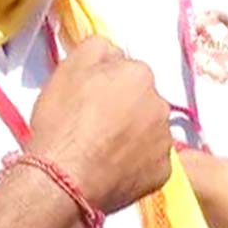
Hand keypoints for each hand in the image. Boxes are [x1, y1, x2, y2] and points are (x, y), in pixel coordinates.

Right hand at [30, 36, 172, 213]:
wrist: (64, 180)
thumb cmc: (63, 122)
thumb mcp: (69, 67)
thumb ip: (97, 47)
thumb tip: (113, 51)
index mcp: (140, 75)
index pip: (126, 72)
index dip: (105, 85)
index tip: (88, 101)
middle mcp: (161, 104)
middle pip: (141, 101)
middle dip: (124, 109)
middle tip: (94, 127)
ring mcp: (165, 140)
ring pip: (148, 131)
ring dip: (132, 136)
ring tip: (102, 152)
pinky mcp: (163, 172)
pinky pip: (150, 162)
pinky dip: (136, 164)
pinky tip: (112, 170)